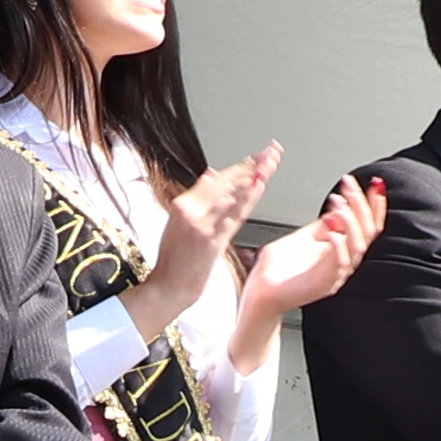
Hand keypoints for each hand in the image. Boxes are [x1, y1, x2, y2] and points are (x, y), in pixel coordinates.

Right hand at [143, 143, 283, 337]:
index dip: (238, 167)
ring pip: (232, 195)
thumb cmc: (174, 259)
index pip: (215, 179)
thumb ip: (197, 199)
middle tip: (269, 153)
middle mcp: (192, 211)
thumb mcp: (177, 223)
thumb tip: (212, 174)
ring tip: (270, 162)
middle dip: (251, 166)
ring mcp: (203, 225)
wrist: (170, 287)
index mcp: (183, 205)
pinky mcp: (213, 240)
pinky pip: (234, 215)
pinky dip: (248, 199)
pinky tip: (259, 187)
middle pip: (226, 183)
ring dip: (253, 177)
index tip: (255, 158)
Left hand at [231, 172, 381, 351]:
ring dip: (350, 219)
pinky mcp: (324, 284)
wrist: (259, 294)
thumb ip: (321, 225)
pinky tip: (331, 226)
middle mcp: (343, 263)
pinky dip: (339, 241)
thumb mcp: (302, 237)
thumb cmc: (275, 271)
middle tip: (350, 186)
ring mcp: (335, 275)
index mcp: (340, 252)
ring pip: (358, 245)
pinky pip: (341, 262)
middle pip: (368, 232)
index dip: (374, 205)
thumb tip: (339, 203)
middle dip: (361, 204)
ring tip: (338, 202)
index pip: (368, 226)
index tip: (375, 183)